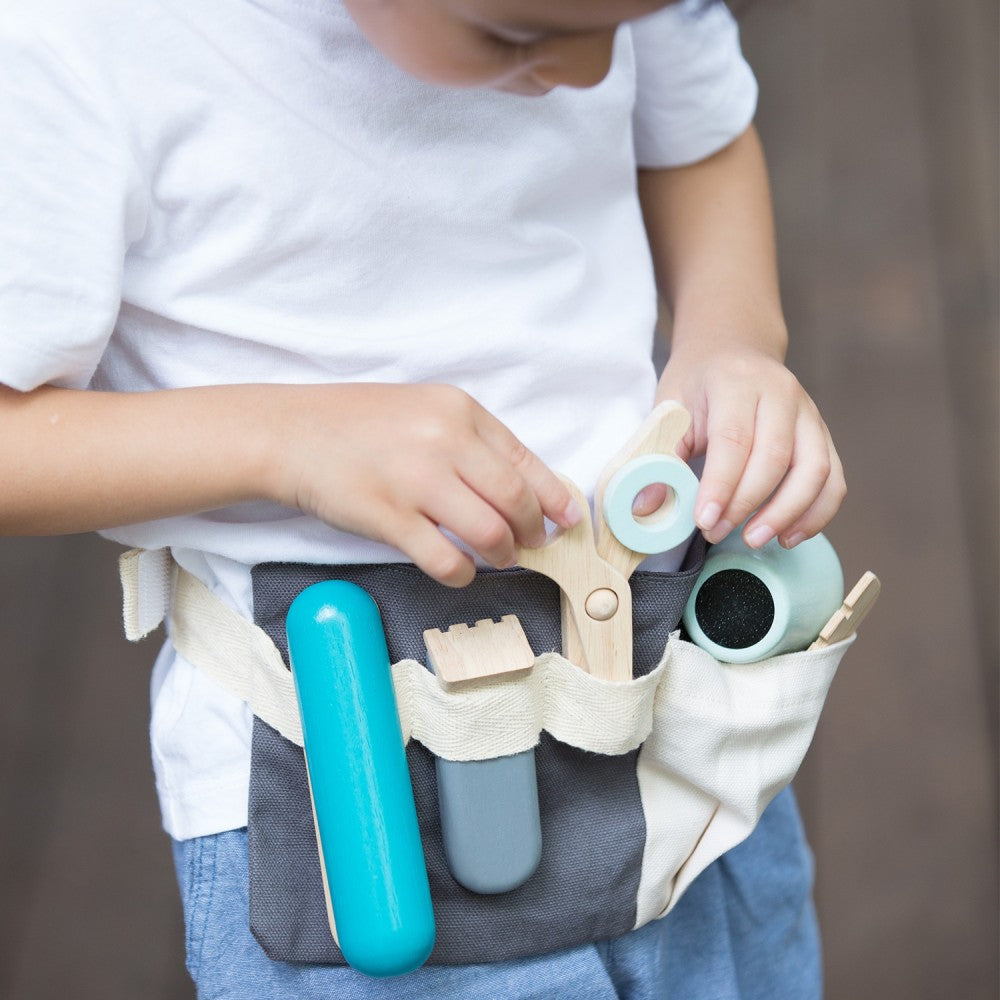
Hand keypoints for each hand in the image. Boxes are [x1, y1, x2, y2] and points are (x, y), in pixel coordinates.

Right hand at [274, 383, 579, 585]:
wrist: (290, 432)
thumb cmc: (358, 423)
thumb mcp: (424, 411)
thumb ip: (470, 442)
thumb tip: (518, 488)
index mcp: (459, 411)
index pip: (526, 461)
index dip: (555, 497)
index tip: (568, 518)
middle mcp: (444, 441)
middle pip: (517, 501)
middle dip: (533, 531)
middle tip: (530, 543)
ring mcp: (416, 480)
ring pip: (490, 534)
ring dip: (502, 554)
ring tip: (496, 557)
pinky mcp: (389, 517)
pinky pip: (446, 560)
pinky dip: (462, 575)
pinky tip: (458, 572)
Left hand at [653, 345, 845, 548]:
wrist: (732, 350)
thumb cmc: (698, 384)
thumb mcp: (669, 407)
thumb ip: (659, 456)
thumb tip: (646, 507)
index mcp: (737, 382)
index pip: (734, 439)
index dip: (721, 485)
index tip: (704, 519)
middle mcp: (781, 394)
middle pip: (776, 457)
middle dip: (746, 504)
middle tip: (716, 532)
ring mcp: (808, 414)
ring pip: (814, 470)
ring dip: (787, 513)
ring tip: (754, 540)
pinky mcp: (822, 435)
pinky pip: (833, 479)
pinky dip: (817, 512)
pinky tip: (790, 535)